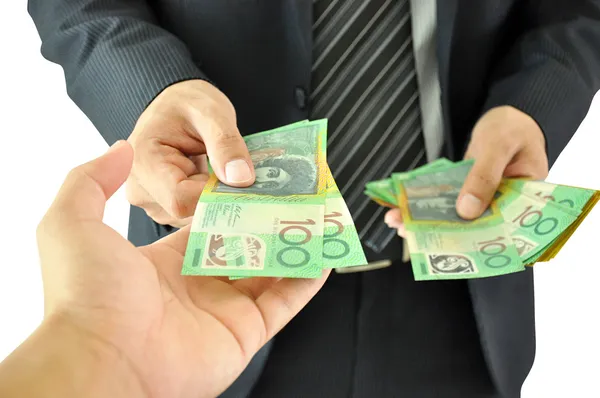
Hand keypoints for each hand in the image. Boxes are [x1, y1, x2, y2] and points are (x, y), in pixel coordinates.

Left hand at [2, 141, 328, 397]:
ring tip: (319, 216)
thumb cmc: (86, 293)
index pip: (208, 225)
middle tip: (296, 193)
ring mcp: (223, 309)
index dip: (233, 201)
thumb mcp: (71, 222)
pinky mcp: (245, 332)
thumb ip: (92, 180)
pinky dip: (306, 280)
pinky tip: (324, 254)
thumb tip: (118, 148)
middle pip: (245, 244)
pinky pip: (284, 302)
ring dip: (294, 244)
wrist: (103, 361)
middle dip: (270, 219)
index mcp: (162, 262)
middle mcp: (196, 285)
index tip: (255, 178)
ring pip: (270, 271)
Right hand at [126, 79, 254, 226]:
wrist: (175, 105)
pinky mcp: (161, 207)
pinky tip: (212, 183)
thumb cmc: (187, 104)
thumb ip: (226, 144)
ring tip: (220, 175)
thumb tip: (241, 179)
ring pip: (191, 218)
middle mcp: (139, 187)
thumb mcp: (212, 113)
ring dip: (213, 201)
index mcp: (143, 162)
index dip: (214, 196)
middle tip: (238, 179)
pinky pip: (190, 216)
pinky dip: (207, 203)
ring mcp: (149, 201)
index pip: (181, 200)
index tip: (240, 184)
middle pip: (186, 213)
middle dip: (217, 200)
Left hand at [385, 106, 548, 235]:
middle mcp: (505, 208)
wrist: (506, 115)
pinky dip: (428, 204)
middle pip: (474, 228)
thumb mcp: (498, 145)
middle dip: (441, 233)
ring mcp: (484, 200)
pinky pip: (448, 202)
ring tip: (398, 221)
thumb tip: (467, 211)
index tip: (449, 248)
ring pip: (456, 216)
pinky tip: (405, 208)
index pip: (504, 230)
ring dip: (428, 220)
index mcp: (525, 203)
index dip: (477, 242)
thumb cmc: (512, 127)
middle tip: (410, 233)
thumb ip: (484, 176)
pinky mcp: (468, 192)